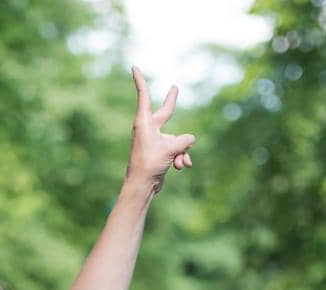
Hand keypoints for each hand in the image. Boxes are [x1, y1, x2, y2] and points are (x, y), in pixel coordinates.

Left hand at [127, 67, 195, 192]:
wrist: (142, 186)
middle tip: (175, 87)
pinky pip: (177, 150)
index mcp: (144, 123)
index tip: (134, 67)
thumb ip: (183, 140)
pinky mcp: (161, 153)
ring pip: (178, 140)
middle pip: (165, 113)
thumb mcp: (170, 149)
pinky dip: (182, 158)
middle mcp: (149, 129)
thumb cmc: (149, 164)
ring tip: (180, 164)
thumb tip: (191, 138)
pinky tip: (182, 167)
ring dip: (183, 152)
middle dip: (172, 101)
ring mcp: (156, 141)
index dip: (140, 80)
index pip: (144, 96)